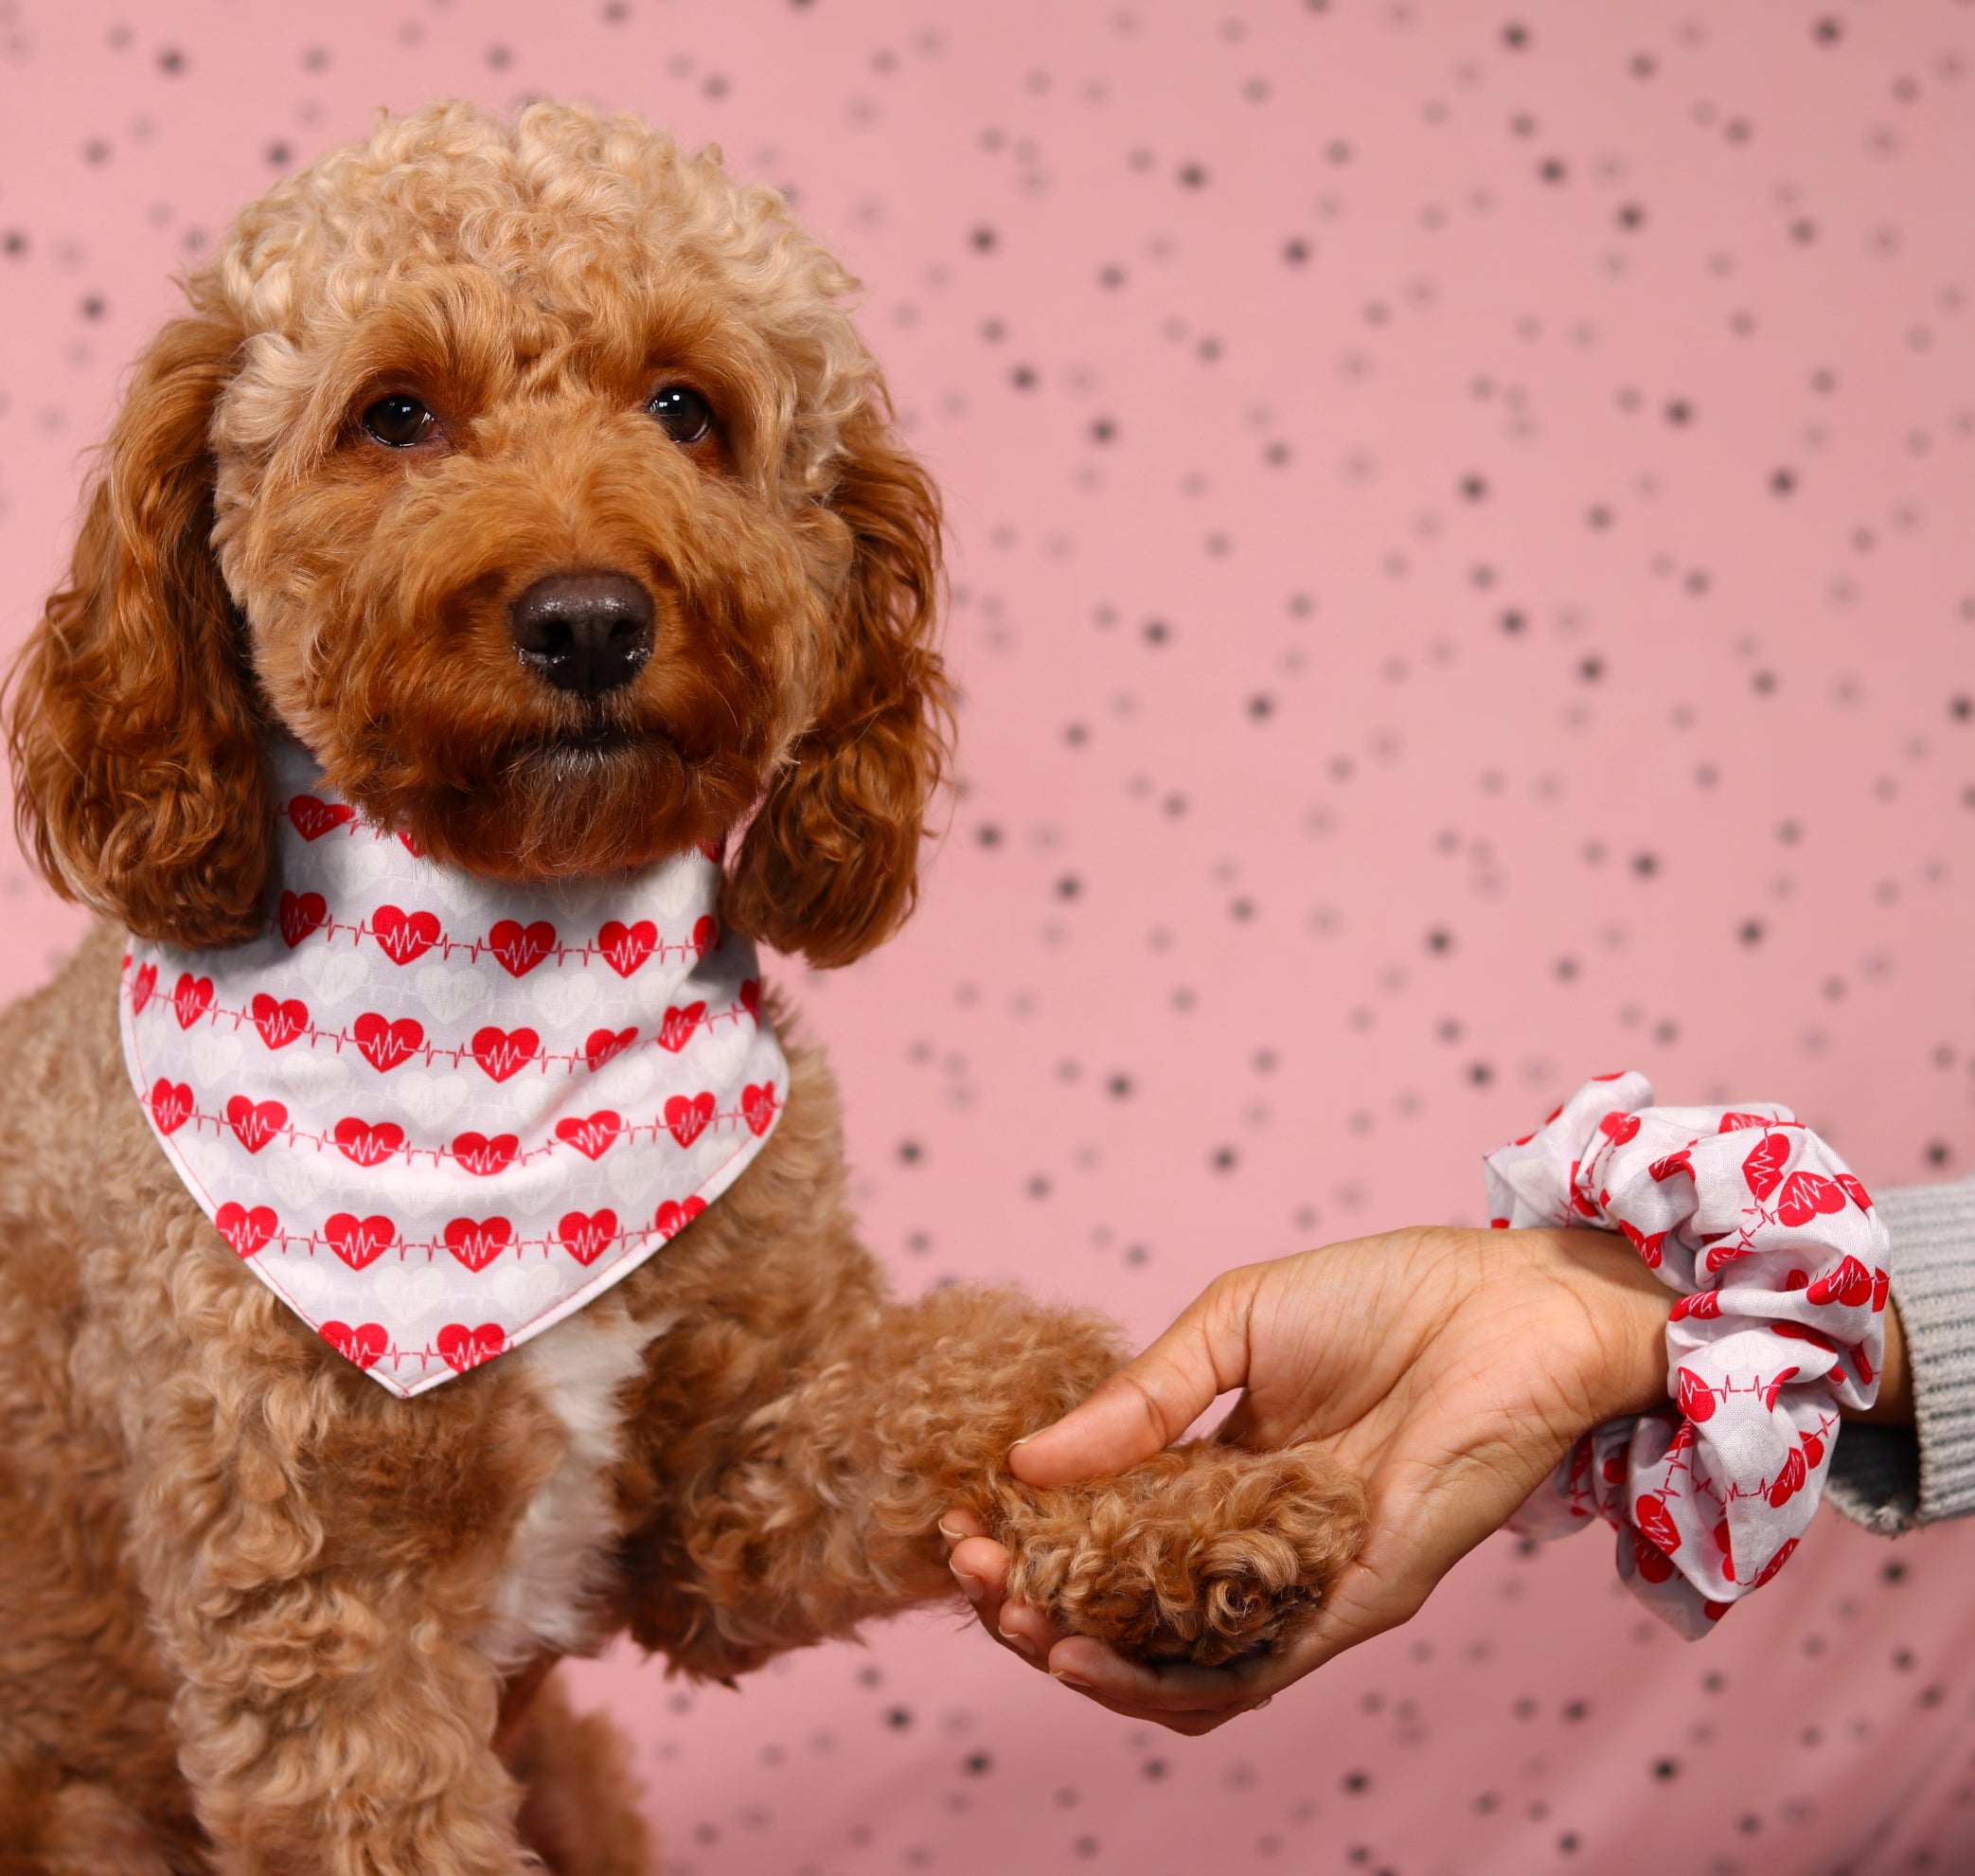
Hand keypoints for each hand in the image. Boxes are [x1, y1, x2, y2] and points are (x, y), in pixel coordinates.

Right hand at [943, 1225, 1675, 1732]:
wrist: (1513, 1304)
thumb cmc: (1386, 1295)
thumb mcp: (1233, 1324)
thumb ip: (1140, 1398)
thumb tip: (1026, 1459)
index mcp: (1220, 1473)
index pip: (1107, 1533)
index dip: (1031, 1539)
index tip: (963, 1519)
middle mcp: (1252, 1541)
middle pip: (1126, 1609)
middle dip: (1037, 1605)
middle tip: (974, 1572)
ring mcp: (1300, 1581)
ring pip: (1175, 1663)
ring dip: (1084, 1659)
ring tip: (1018, 1623)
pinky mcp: (1355, 1604)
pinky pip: (1250, 1672)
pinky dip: (1160, 1680)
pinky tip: (1088, 1654)